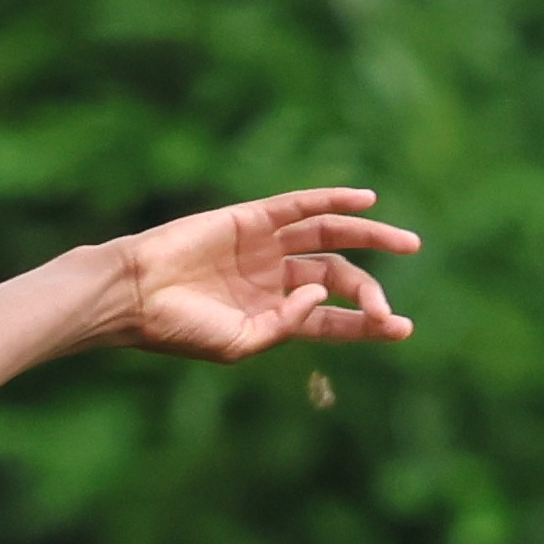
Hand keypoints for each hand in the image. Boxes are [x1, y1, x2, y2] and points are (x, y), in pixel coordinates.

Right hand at [104, 188, 419, 363]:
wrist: (136, 295)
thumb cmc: (181, 329)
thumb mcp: (239, 343)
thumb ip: (285, 324)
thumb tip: (320, 291)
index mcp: (274, 316)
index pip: (332, 318)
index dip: (367, 324)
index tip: (402, 329)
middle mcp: (275, 279)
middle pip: (337, 276)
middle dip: (368, 291)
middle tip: (388, 309)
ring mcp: (265, 246)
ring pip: (329, 236)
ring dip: (369, 236)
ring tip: (408, 244)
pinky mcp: (251, 218)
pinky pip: (300, 205)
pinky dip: (332, 200)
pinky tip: (366, 201)